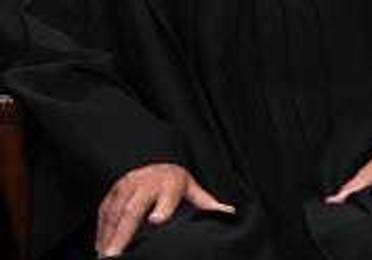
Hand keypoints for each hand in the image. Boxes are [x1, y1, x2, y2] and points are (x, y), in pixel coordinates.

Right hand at [95, 163, 234, 256]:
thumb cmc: (175, 183)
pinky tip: (100, 248)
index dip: (163, 207)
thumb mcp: (192, 189)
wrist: (154, 163)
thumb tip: (230, 212)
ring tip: (107, 258)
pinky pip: (104, 213)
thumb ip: (206, 203)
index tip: (157, 221)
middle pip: (133, 208)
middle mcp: (146, 182)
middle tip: (116, 255)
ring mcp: (126, 186)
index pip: (169, 194)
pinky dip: (101, 232)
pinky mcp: (112, 192)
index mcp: (171, 182)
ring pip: (115, 213)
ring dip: (109, 237)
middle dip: (124, 232)